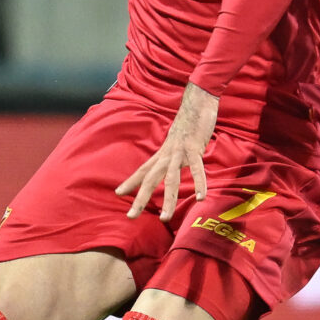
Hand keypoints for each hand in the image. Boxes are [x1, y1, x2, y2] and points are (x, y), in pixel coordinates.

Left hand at [117, 82, 219, 220]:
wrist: (198, 101)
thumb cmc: (189, 122)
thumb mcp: (176, 140)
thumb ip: (172, 153)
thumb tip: (168, 161)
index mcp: (162, 152)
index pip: (143, 170)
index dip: (130, 182)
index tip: (118, 194)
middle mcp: (167, 154)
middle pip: (150, 179)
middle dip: (140, 198)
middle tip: (130, 216)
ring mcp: (180, 152)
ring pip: (171, 179)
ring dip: (168, 200)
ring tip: (164, 218)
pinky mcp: (195, 149)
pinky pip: (197, 169)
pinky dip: (199, 183)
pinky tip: (201, 197)